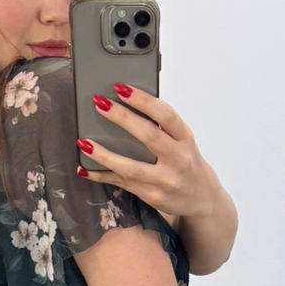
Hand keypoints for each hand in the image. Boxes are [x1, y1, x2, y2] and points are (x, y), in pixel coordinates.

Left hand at [76, 84, 216, 220]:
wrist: (201, 197)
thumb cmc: (185, 160)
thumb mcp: (182, 140)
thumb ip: (162, 126)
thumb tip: (127, 103)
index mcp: (185, 139)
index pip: (166, 116)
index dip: (143, 100)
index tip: (121, 88)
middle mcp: (178, 160)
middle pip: (148, 136)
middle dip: (122, 118)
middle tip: (99, 103)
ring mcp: (164, 181)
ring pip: (131, 167)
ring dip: (104, 154)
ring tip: (84, 141)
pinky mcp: (152, 196)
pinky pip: (122, 183)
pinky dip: (101, 176)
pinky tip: (84, 169)